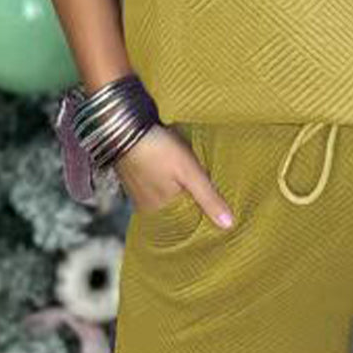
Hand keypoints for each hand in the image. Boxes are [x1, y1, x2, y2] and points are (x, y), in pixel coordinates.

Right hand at [114, 123, 233, 227]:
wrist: (124, 127)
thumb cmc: (159, 150)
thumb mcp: (190, 172)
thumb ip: (208, 198)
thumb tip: (229, 226)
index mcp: (160, 210)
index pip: (188, 221)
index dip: (205, 215)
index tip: (224, 212)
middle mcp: (147, 206)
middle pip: (178, 209)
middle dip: (194, 203)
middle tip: (216, 196)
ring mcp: (139, 191)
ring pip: (168, 197)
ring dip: (182, 191)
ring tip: (199, 184)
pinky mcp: (135, 177)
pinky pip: (158, 186)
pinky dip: (170, 183)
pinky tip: (177, 174)